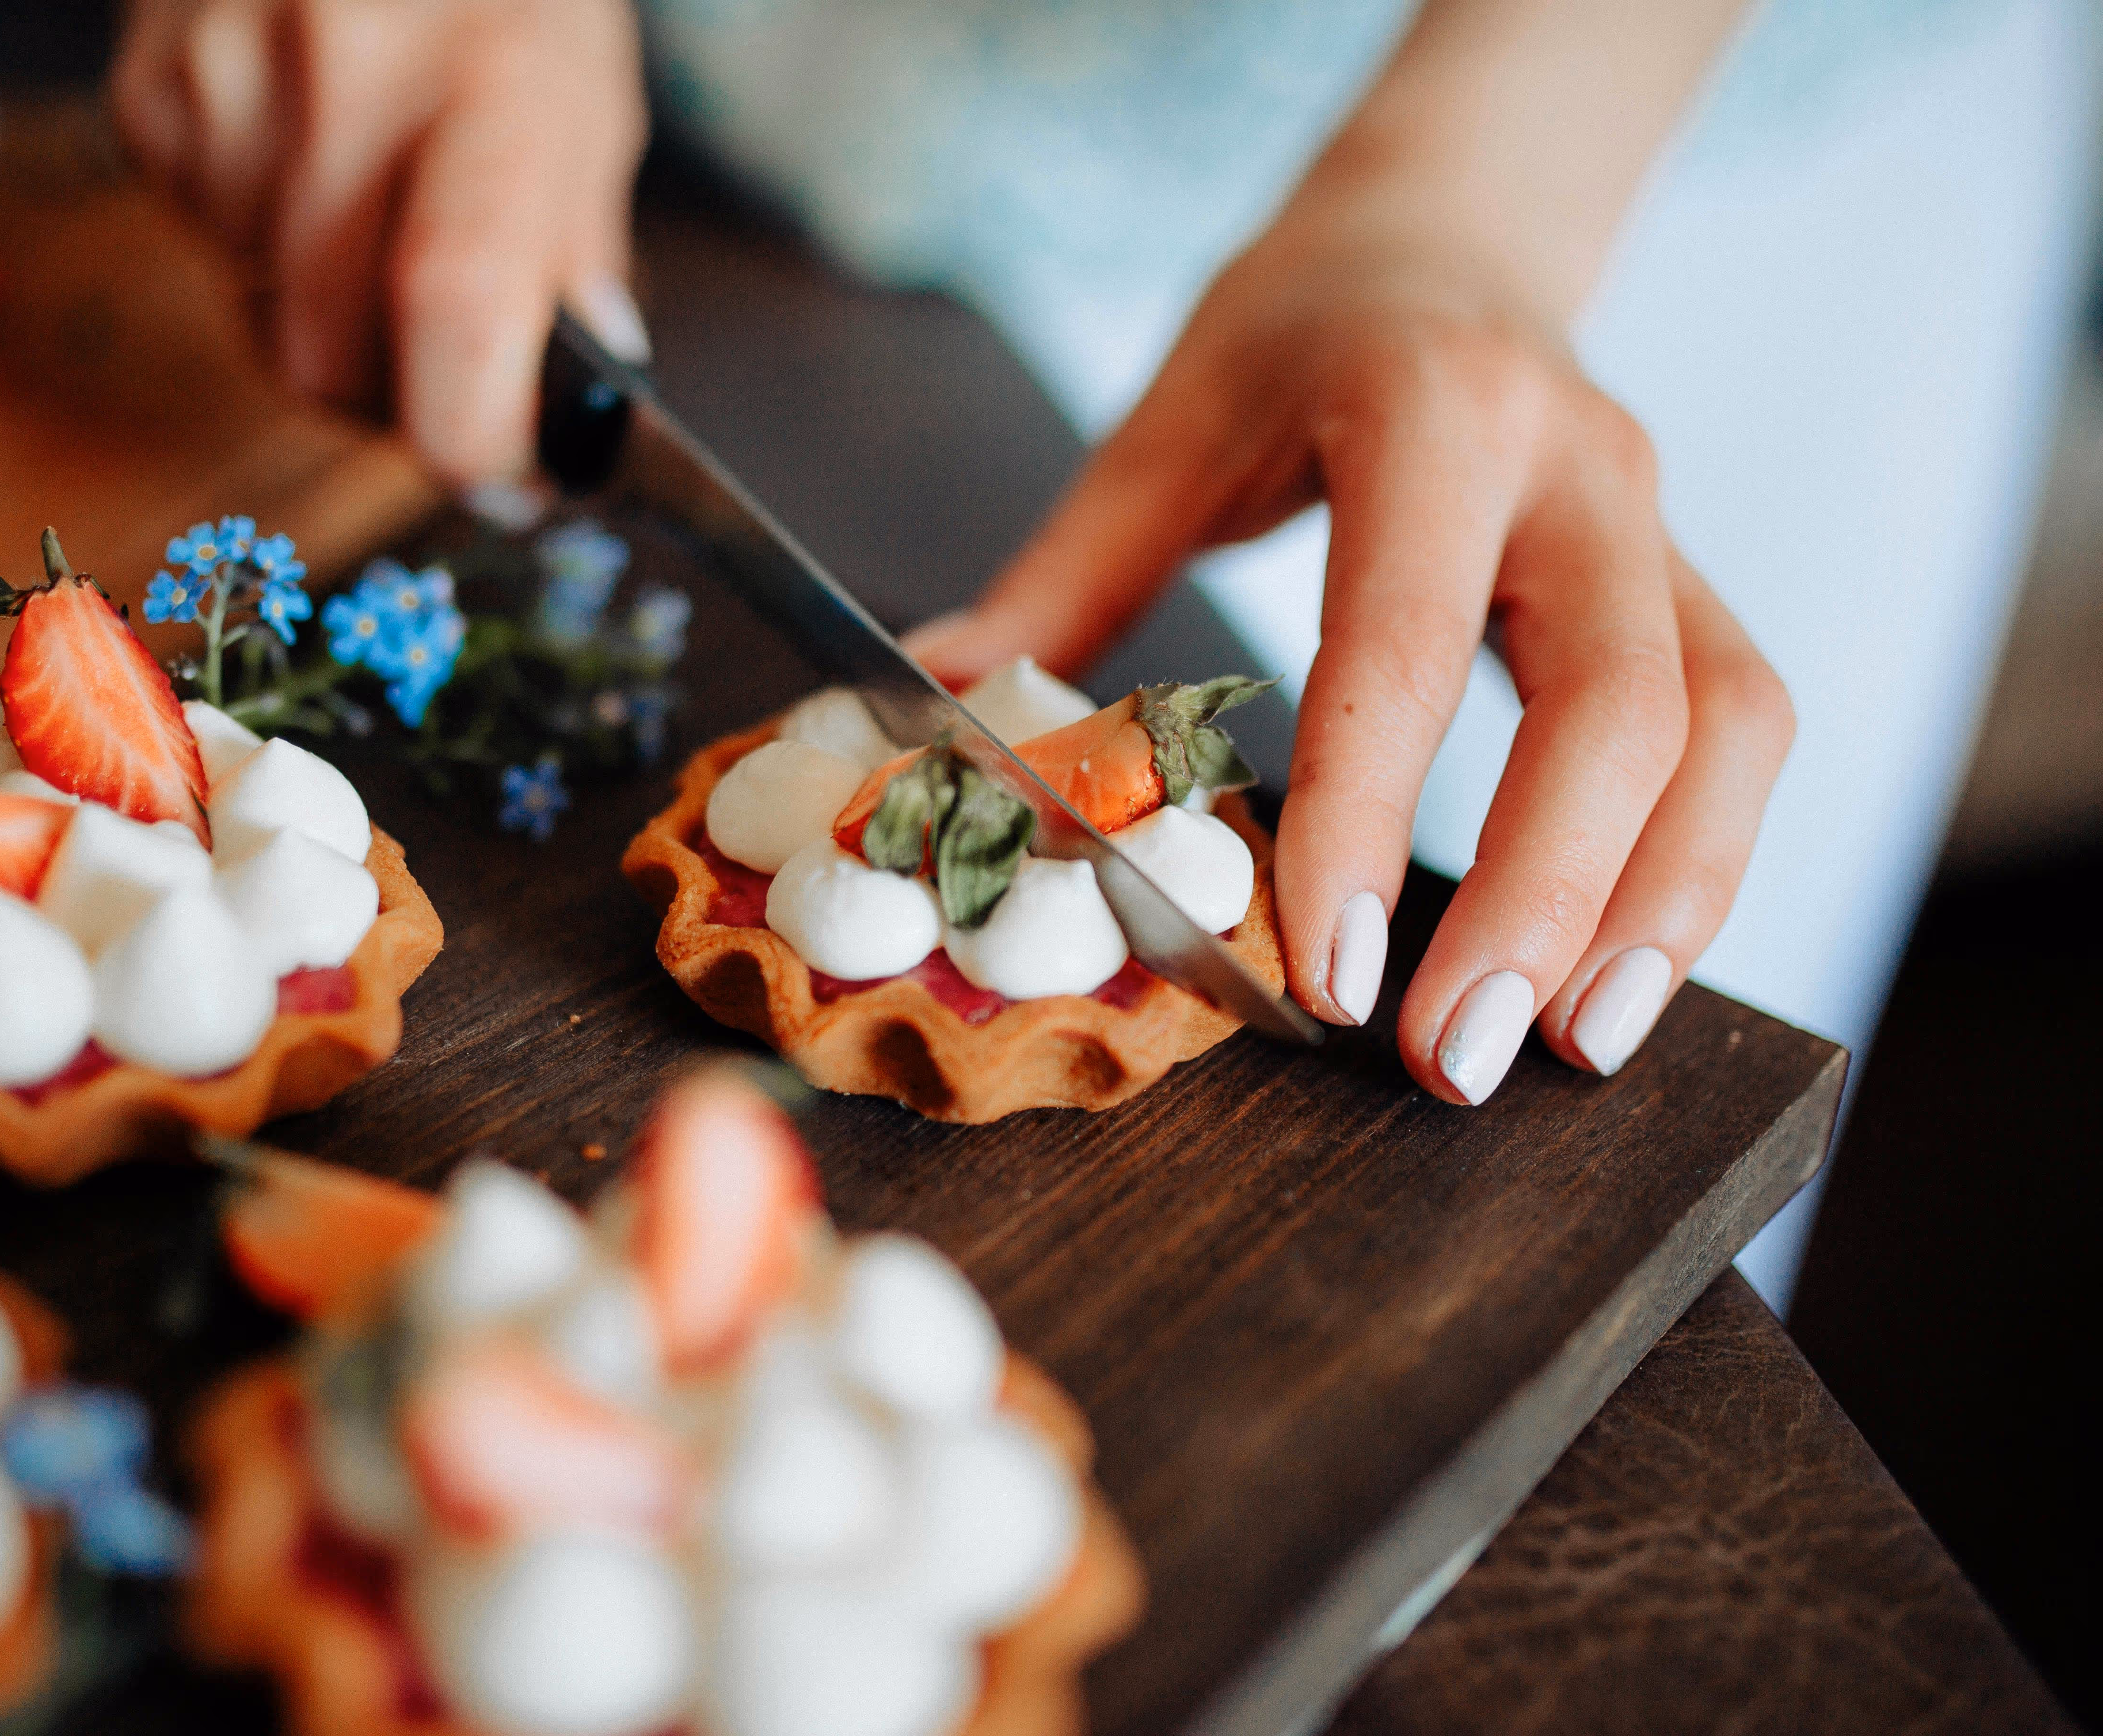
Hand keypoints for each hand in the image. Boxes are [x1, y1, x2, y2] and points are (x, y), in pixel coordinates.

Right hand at [111, 0, 649, 496]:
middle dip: (394, 396)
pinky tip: (310, 165)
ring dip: (329, 320)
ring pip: (261, 322)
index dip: (473, 432)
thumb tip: (568, 424)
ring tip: (377, 219)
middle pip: (326, 358)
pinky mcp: (151, 96)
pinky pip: (208, 250)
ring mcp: (224, 81)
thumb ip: (575, 265)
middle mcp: (342, 72)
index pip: (454, 305)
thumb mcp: (582, 102)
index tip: (507, 473)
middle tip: (448, 352)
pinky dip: (265, 250)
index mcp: (487, 76)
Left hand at [906, 188, 1792, 1104]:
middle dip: (1549, 900)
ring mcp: (1659, 524)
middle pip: (1622, 703)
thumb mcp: (1168, 425)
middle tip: (1460, 1058)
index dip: (1372, 814)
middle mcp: (1580, 467)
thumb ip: (1065, 579)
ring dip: (1662, 906)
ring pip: (1725, 726)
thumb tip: (934, 701)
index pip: (1409, 643)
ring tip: (1573, 1048)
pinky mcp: (1688, 581)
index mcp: (1433, 415)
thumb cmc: (1298, 328)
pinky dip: (1694, 863)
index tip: (1336, 968)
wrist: (1447, 231)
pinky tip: (1617, 973)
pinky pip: (1739, 731)